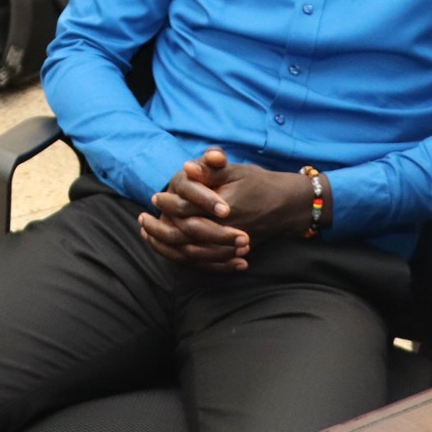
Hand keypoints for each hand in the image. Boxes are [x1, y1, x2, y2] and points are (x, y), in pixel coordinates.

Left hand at [140, 148, 321, 270]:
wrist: (289, 205)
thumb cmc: (260, 183)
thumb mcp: (236, 170)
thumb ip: (211, 169)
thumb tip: (187, 168)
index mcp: (225, 208)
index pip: (187, 210)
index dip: (168, 204)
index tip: (155, 198)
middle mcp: (227, 230)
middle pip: (184, 236)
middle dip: (160, 229)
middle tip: (143, 220)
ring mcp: (231, 245)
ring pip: (192, 254)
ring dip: (167, 246)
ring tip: (148, 235)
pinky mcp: (233, 253)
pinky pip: (205, 263)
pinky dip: (184, 258)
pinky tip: (169, 250)